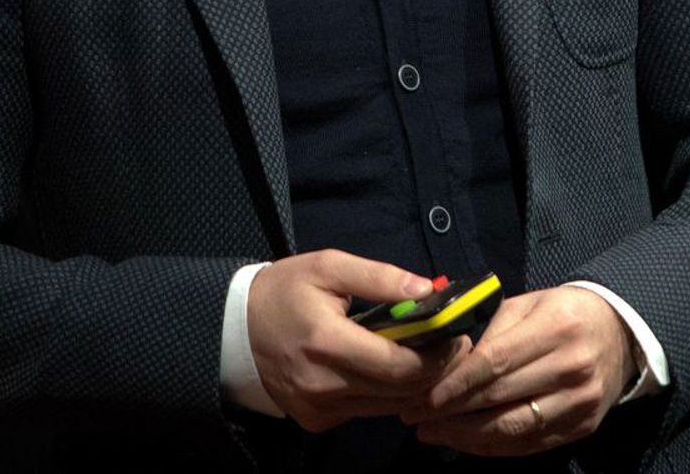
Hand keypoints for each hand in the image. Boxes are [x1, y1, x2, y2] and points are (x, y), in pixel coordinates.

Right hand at [246, 249, 470, 433]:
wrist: (234, 328)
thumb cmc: (285, 291)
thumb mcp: (329, 267)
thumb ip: (381, 277)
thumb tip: (428, 290)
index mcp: (327, 343)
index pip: (399, 366)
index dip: (436, 356)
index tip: (455, 337)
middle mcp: (323, 385)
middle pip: (400, 392)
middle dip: (434, 371)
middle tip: (452, 346)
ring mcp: (318, 409)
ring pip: (387, 408)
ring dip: (413, 385)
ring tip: (427, 355)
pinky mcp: (315, 421)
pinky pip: (365, 412)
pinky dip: (384, 394)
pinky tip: (389, 370)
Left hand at [399, 286, 630, 456]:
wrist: (619, 333)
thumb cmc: (562, 313)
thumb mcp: (527, 305)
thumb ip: (489, 331)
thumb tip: (443, 359)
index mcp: (556, 328)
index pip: (496, 362)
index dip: (456, 384)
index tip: (422, 396)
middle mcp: (572, 368)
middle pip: (500, 398)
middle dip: (450, 411)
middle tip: (412, 415)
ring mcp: (580, 403)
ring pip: (513, 429)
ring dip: (464, 436)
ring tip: (430, 432)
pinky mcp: (582, 428)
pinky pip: (529, 444)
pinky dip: (492, 447)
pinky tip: (464, 441)